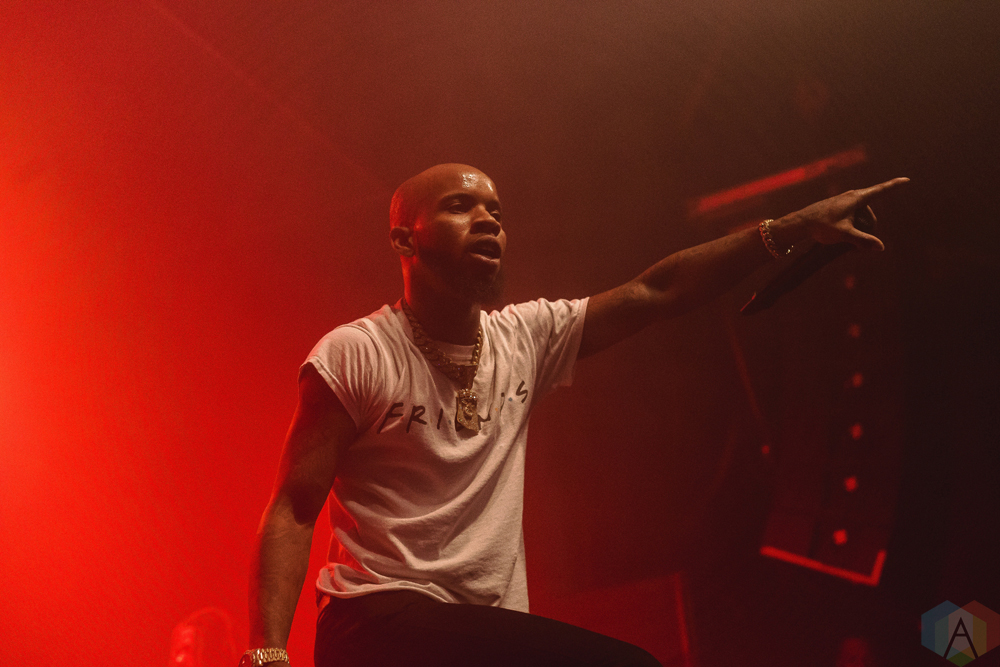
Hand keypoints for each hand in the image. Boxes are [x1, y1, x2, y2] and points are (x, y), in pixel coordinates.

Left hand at [781, 177, 909, 251]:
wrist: (801, 222)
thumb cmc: (821, 225)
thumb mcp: (844, 234)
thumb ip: (863, 240)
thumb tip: (881, 247)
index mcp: (856, 198)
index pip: (880, 191)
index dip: (894, 186)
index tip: (907, 180)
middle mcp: (853, 197)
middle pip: (871, 215)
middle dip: (868, 229)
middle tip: (855, 243)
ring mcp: (846, 202)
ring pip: (863, 218)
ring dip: (859, 230)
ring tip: (845, 239)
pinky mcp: (840, 208)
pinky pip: (854, 218)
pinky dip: (853, 228)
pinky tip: (842, 236)